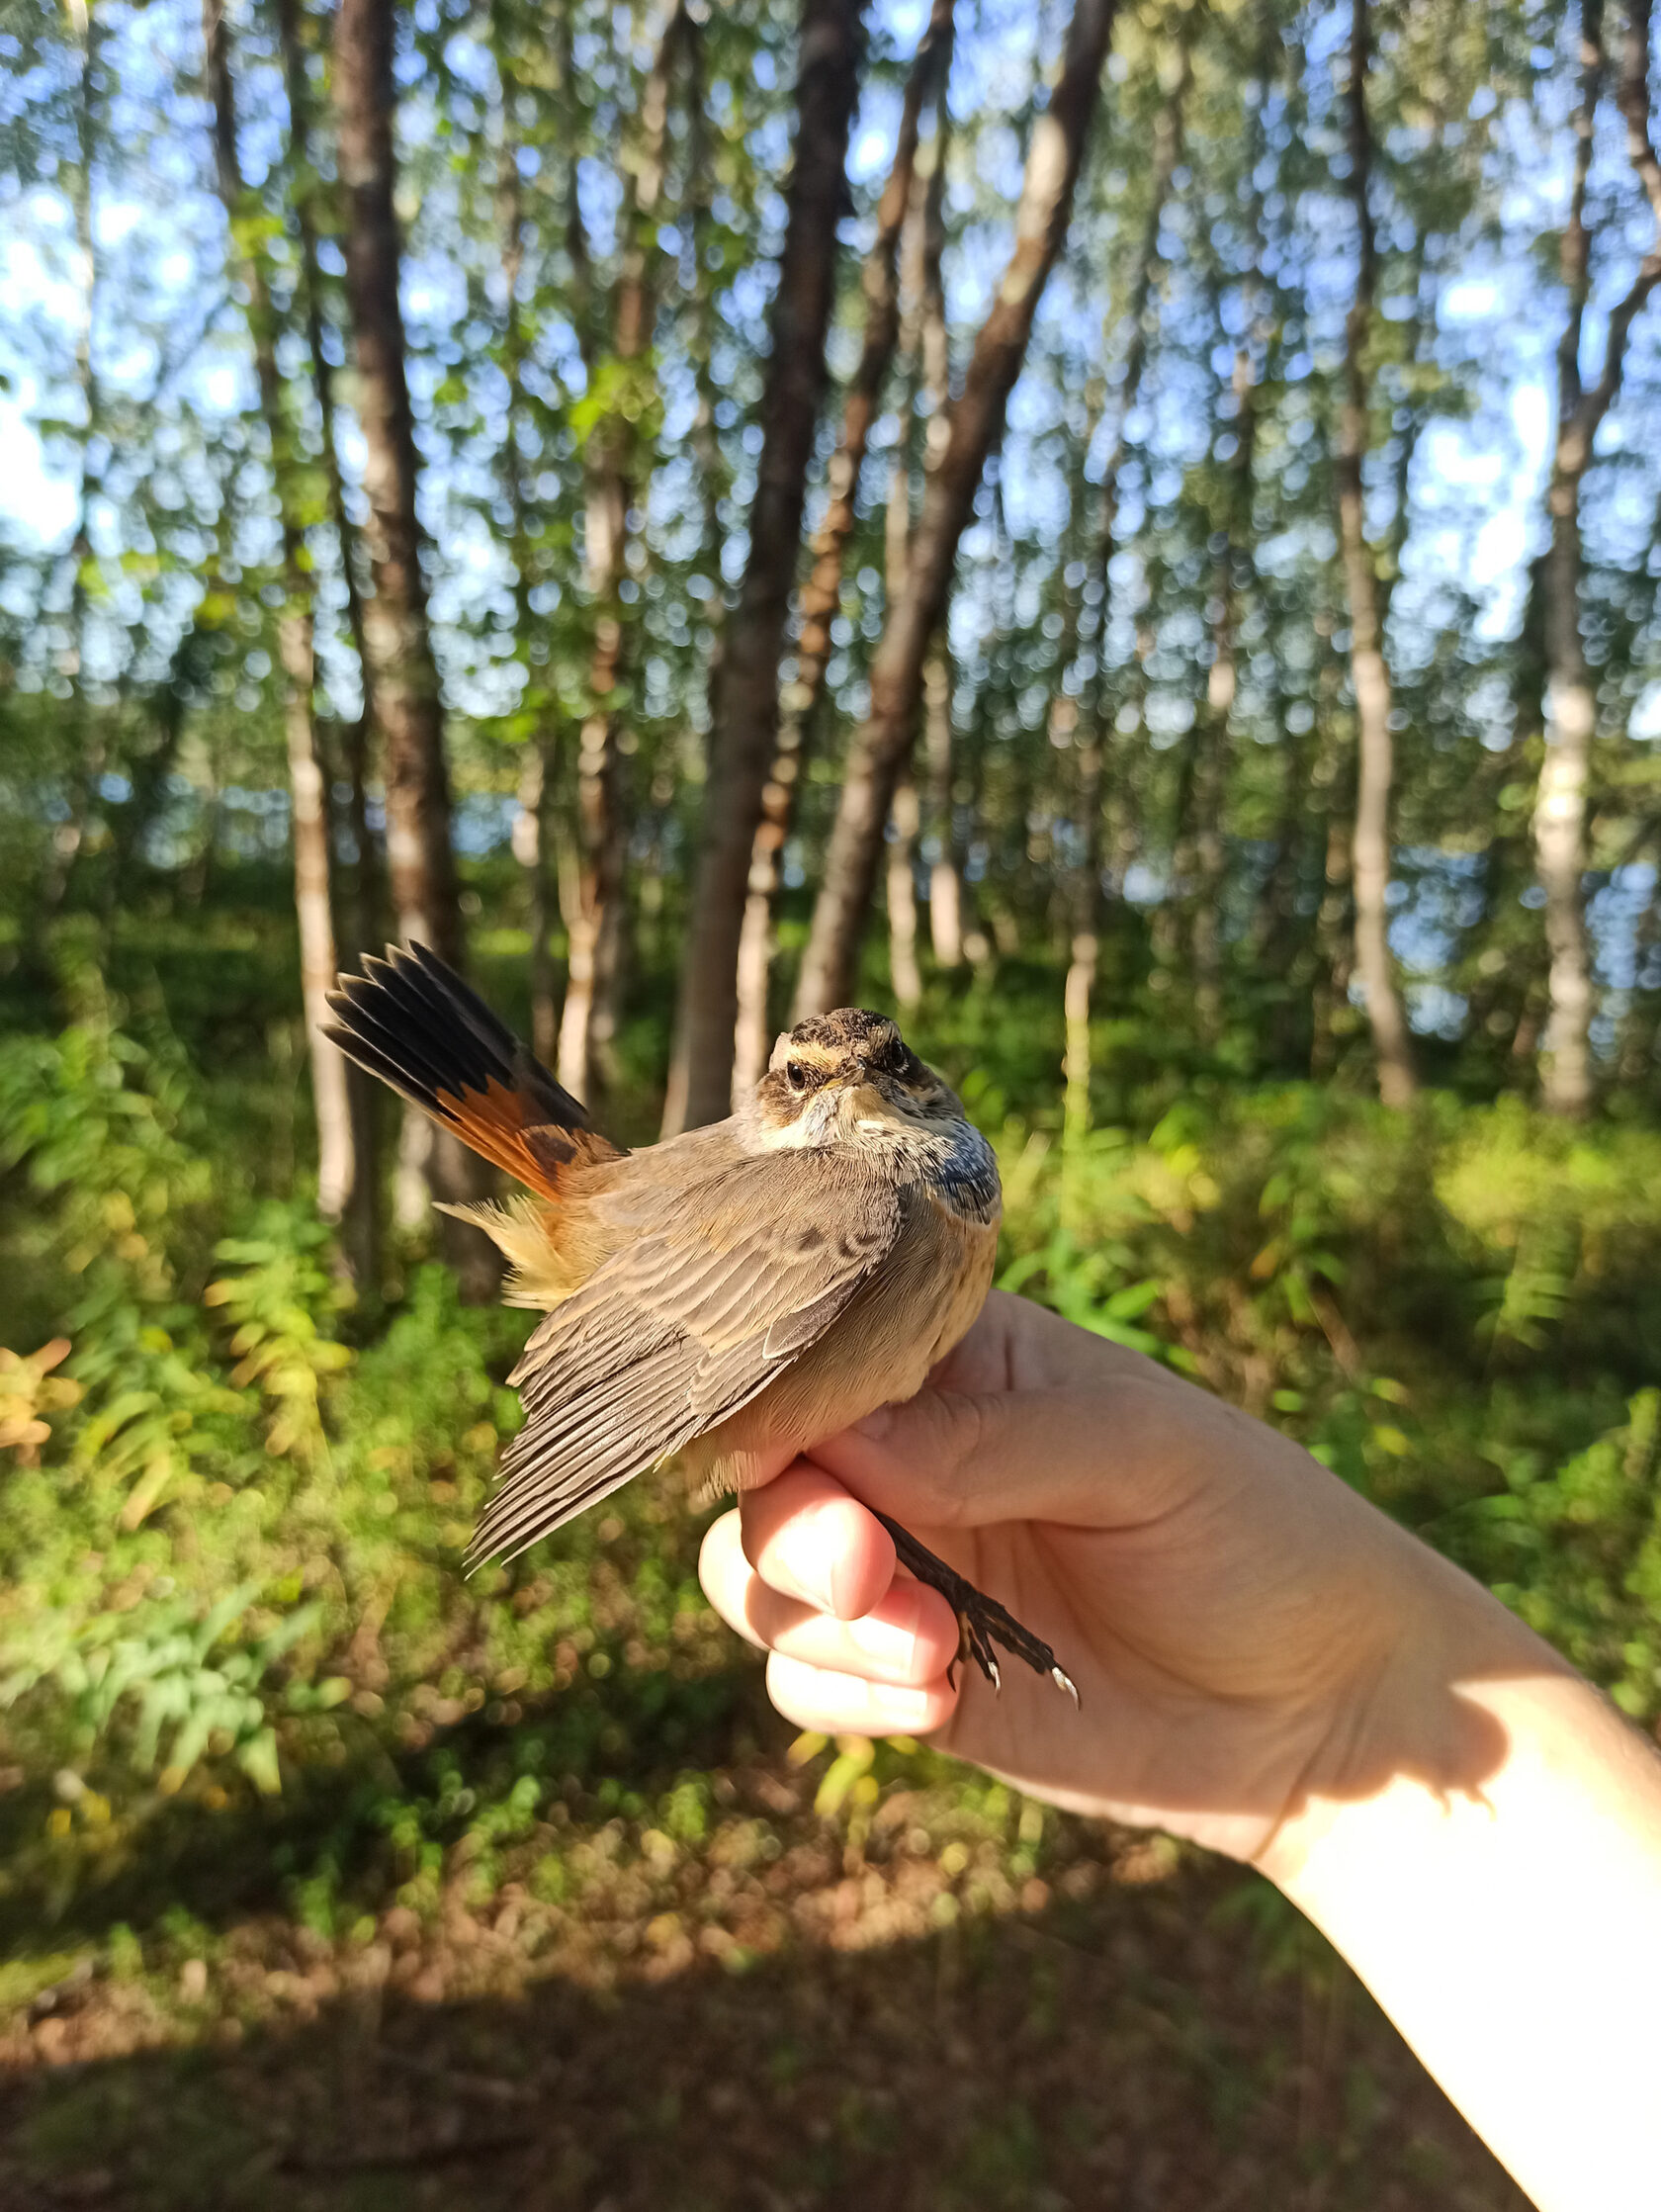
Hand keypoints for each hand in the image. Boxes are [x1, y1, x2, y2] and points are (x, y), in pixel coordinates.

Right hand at [699, 1289, 1540, 1864]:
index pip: (820, 1359)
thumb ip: (990, 1444)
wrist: (1332, 1711)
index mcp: (959, 1363)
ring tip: (933, 1659)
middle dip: (799, 1534)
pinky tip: (937, 1708)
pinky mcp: (910, 1678)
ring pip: (758, 1579)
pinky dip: (838, 1697)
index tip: (800, 1462)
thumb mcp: (1142, 1455)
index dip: (783, 1408)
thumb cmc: (1260, 1535)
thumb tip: (837, 1439)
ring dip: (818, 1625)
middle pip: (767, 1476)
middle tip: (873, 1578)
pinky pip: (801, 1682)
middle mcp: (911, 1457)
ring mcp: (907, 1570)